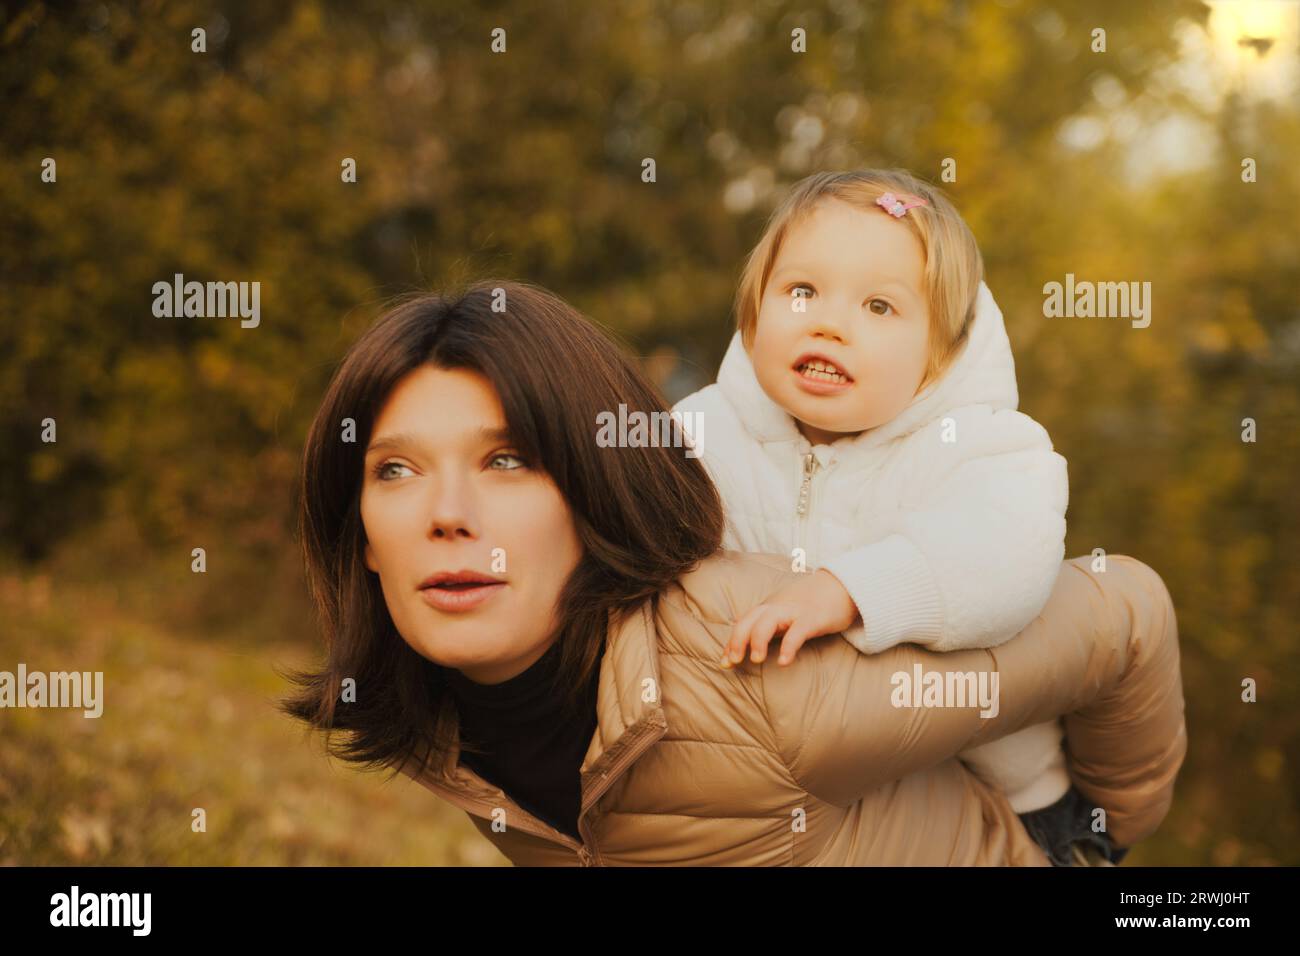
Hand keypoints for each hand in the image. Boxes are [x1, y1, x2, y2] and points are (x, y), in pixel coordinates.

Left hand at [721, 569, 859, 667]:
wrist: (842, 585)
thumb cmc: (811, 603)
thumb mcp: (785, 612)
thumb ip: (770, 626)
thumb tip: (750, 646)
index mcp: (768, 607)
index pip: (743, 624)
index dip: (731, 642)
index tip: (724, 662)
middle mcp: (776, 607)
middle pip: (749, 621)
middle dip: (737, 641)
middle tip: (732, 662)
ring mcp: (794, 611)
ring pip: (767, 623)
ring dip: (758, 641)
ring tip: (756, 660)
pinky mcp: (812, 618)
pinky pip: (797, 632)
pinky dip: (789, 646)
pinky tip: (784, 661)